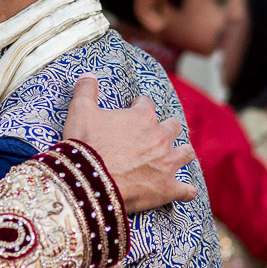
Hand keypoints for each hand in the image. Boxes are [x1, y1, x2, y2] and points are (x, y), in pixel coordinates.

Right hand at [64, 75, 196, 212]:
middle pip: (173, 126)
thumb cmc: (86, 145)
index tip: (133, 111)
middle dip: (166, 128)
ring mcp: (167, 164)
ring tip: (173, 157)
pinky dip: (185, 191)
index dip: (138, 107)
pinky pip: (186, 190)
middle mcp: (161, 137)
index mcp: (143, 117)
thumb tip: (88, 75)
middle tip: (153, 136)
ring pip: (186, 153)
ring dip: (181, 153)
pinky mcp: (167, 189)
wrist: (89, 182)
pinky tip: (183, 191)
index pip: (147, 104)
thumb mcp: (80, 111)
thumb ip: (86, 90)